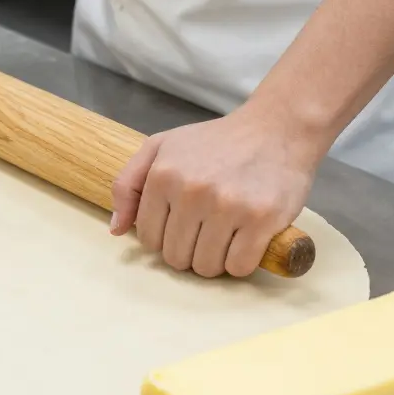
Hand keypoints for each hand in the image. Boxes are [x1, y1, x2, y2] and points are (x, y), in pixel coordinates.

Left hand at [109, 105, 323, 277]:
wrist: (276, 127)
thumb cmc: (217, 142)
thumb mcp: (161, 147)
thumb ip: (128, 184)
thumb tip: (116, 229)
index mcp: (163, 176)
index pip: (148, 239)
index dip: (165, 237)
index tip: (182, 224)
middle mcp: (192, 191)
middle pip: (176, 257)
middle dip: (188, 250)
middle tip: (206, 229)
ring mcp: (228, 206)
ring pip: (206, 267)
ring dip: (214, 259)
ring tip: (226, 234)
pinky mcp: (262, 219)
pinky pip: (239, 267)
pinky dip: (240, 262)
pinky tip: (245, 241)